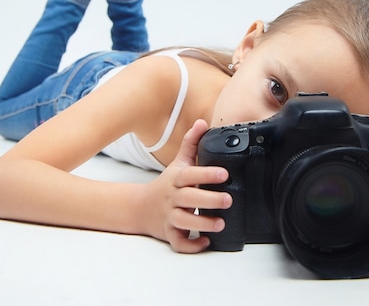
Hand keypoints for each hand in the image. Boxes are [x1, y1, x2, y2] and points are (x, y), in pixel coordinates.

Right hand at [142, 119, 232, 252]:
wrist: (140, 208)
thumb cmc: (166, 185)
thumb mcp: (177, 164)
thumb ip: (191, 143)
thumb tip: (203, 122)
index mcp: (176, 179)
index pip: (189, 175)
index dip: (206, 174)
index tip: (224, 174)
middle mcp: (171, 198)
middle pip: (188, 199)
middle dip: (209, 200)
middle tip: (229, 200)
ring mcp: (168, 216)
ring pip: (183, 222)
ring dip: (202, 225)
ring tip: (220, 224)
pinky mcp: (168, 233)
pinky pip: (178, 242)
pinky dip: (191, 245)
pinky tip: (205, 242)